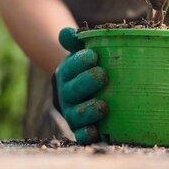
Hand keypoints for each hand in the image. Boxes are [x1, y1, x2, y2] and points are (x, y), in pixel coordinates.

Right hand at [53, 27, 107, 143]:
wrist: (82, 86)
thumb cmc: (88, 67)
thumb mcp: (81, 51)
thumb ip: (75, 41)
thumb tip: (65, 33)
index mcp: (67, 74)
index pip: (70, 68)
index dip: (80, 62)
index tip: (94, 55)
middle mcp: (67, 94)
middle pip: (72, 90)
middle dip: (86, 82)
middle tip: (102, 75)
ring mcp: (73, 112)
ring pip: (75, 114)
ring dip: (88, 111)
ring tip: (102, 106)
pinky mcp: (80, 128)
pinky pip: (80, 134)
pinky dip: (86, 134)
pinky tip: (96, 132)